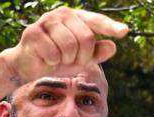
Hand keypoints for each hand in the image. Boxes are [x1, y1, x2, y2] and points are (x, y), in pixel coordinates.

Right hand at [0, 7, 128, 81]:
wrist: (29, 66)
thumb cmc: (59, 59)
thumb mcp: (81, 59)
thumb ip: (97, 53)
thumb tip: (113, 46)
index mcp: (77, 17)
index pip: (97, 21)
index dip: (111, 27)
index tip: (124, 31)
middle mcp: (62, 14)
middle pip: (86, 38)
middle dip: (81, 56)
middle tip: (71, 60)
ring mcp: (47, 21)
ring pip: (70, 46)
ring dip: (66, 59)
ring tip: (59, 58)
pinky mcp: (33, 32)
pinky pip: (53, 53)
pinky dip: (52, 62)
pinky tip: (46, 58)